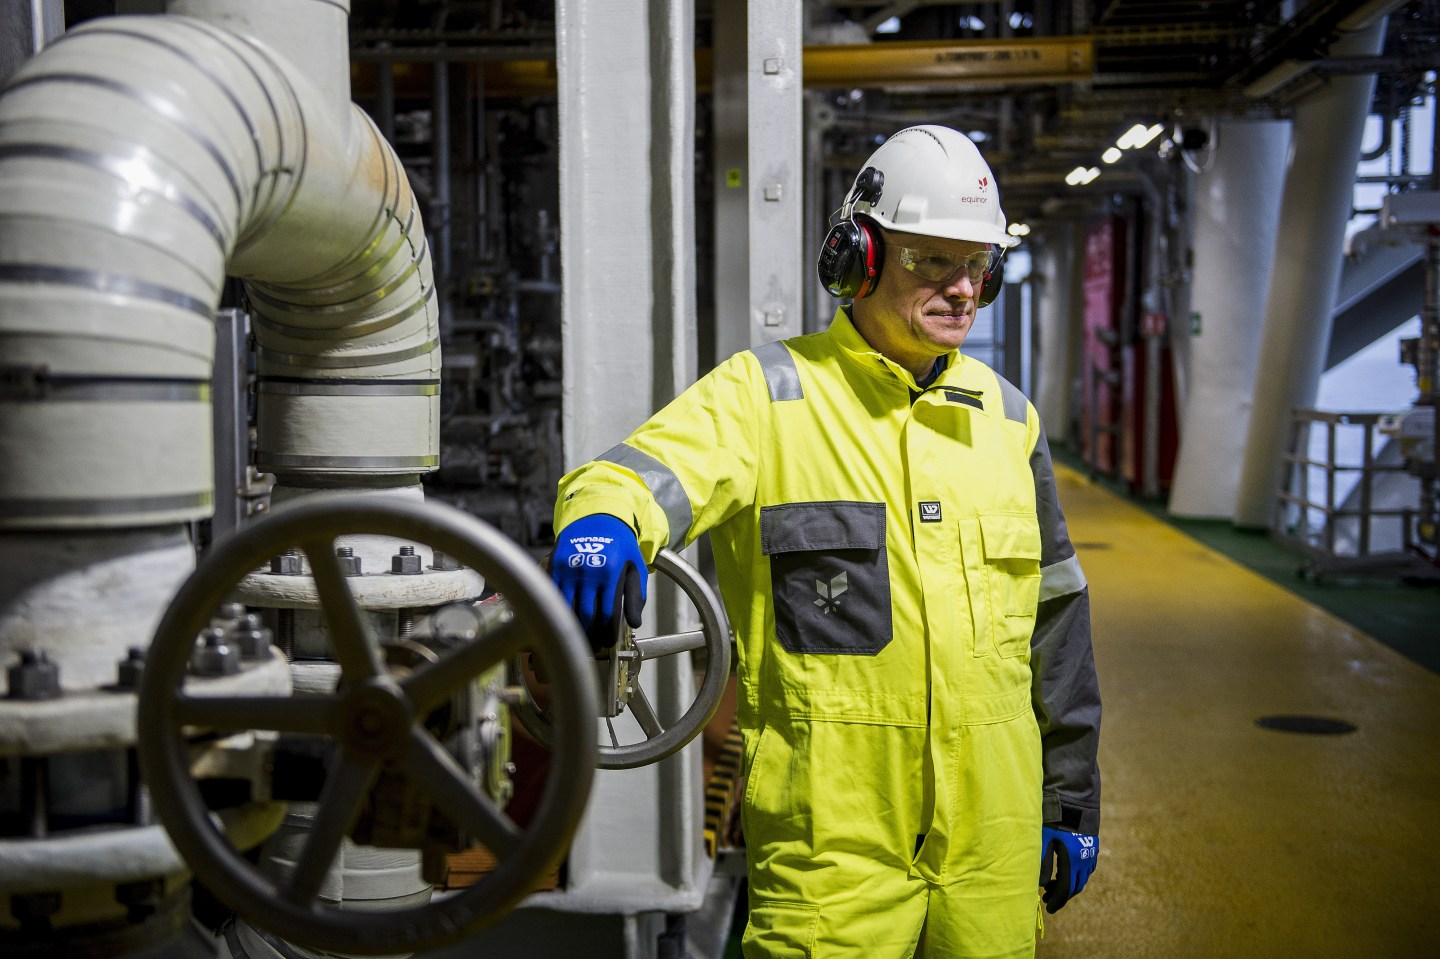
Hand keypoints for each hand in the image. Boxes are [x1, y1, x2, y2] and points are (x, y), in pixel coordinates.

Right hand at [550, 514, 646, 649]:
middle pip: (585, 615)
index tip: (605, 643)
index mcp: (611, 572)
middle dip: (588, 634)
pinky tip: (561, 617)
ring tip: (576, 635)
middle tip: (590, 644)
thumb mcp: (635, 566)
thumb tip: (635, 623)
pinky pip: (552, 593)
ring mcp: (569, 567)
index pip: (606, 614)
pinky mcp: (554, 563)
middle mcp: (588, 570)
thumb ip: (636, 595)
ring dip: (570, 624)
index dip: (605, 633)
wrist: (598, 516)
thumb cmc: (620, 544)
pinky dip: (556, 607)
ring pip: (566, 607)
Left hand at [1039, 826, 1097, 912]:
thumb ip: (1042, 862)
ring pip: (1081, 878)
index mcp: (1072, 861)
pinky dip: (1075, 875)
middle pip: (1074, 887)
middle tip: (1046, 898)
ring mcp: (1090, 854)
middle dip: (1060, 895)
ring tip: (1050, 885)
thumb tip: (1039, 884)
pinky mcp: (1092, 847)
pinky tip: (1064, 872)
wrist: (1075, 800)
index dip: (1057, 901)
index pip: (1065, 889)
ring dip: (1068, 885)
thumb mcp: (1044, 839)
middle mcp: (1084, 860)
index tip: (1048, 909)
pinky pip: (1086, 869)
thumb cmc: (1055, 818)